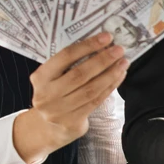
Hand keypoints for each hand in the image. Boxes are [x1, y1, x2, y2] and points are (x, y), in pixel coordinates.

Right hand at [14, 34, 128, 163]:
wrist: (48, 126)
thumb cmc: (55, 93)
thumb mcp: (52, 77)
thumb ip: (69, 63)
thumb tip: (100, 43)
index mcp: (40, 77)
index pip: (65, 57)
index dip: (87, 46)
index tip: (106, 37)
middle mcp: (47, 95)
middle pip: (80, 74)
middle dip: (102, 60)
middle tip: (119, 50)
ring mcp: (59, 110)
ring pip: (91, 89)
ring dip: (110, 74)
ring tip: (123, 62)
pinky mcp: (72, 122)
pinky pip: (96, 101)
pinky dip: (110, 87)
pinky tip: (119, 76)